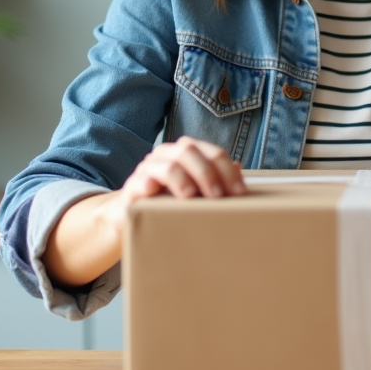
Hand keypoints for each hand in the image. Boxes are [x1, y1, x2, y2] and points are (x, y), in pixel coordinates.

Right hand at [100, 136, 245, 230]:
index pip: (212, 152)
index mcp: (185, 153)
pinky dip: (148, 183)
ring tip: (192, 197)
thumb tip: (238, 168)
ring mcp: (147, 169)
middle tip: (219, 196)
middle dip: (208, 173)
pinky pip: (140, 181)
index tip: (239, 192)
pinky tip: (154, 191)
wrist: (131, 217)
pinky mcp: (132, 187)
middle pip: (189, 151)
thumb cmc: (168, 202)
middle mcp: (166, 155)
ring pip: (168, 165)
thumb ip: (214, 179)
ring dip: (184, 180)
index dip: (227, 170)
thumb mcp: (195, 190)